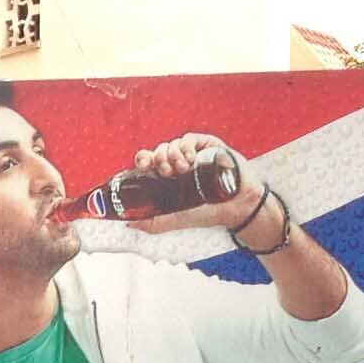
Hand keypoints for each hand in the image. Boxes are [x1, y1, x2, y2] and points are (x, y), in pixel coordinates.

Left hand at [125, 133, 266, 237]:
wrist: (235, 207)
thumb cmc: (206, 213)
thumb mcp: (175, 220)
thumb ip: (153, 223)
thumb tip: (129, 223)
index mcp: (167, 176)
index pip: (149, 161)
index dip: (143, 159)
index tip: (143, 165)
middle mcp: (178, 163)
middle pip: (159, 151)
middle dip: (159, 158)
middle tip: (166, 172)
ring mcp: (193, 153)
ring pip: (172, 144)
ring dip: (172, 154)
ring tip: (182, 169)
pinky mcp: (208, 145)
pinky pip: (190, 138)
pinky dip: (186, 146)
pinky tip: (190, 159)